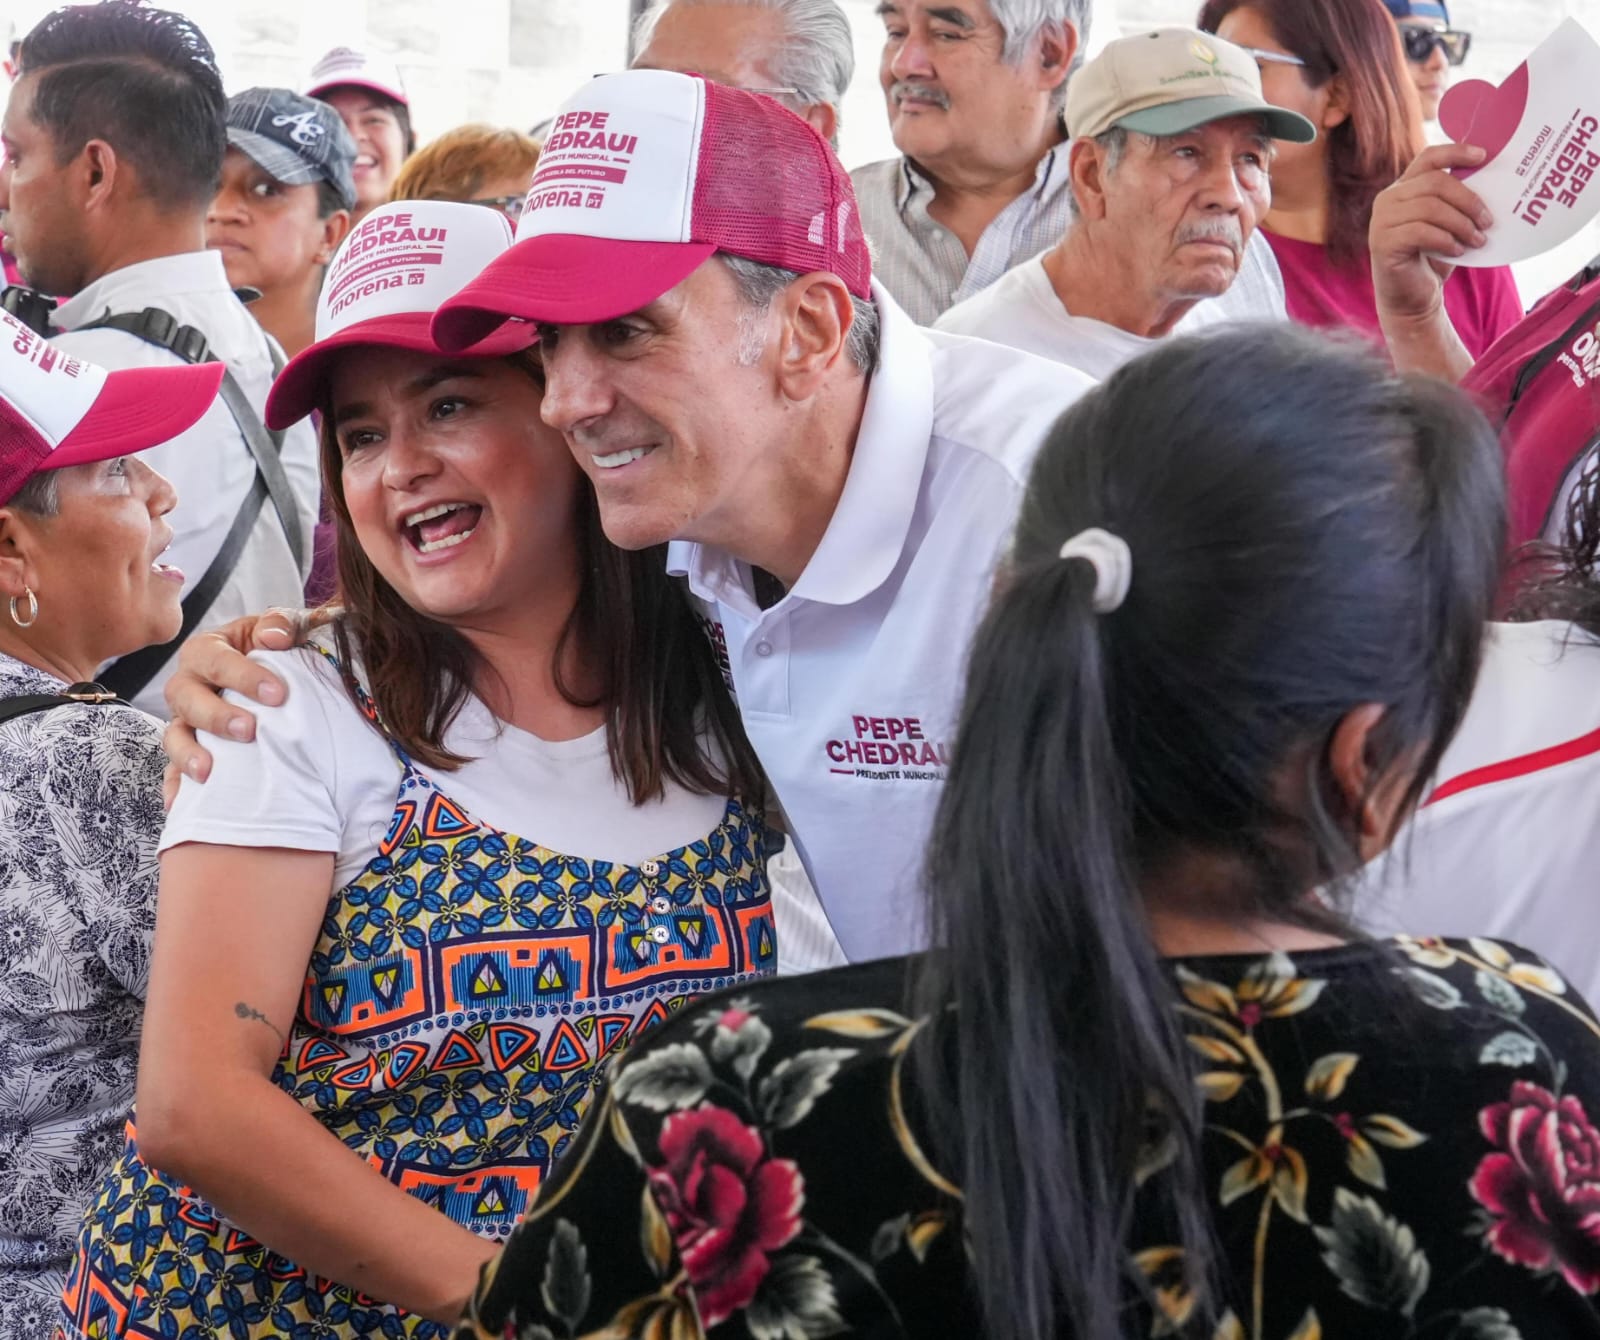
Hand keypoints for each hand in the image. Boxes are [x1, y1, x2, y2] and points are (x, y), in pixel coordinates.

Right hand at [161, 607, 333, 802]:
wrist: (279, 683)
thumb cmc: (278, 651)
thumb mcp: (283, 629)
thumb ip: (282, 624)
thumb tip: (274, 637)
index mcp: (209, 649)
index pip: (216, 658)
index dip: (243, 675)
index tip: (278, 694)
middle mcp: (190, 684)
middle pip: (186, 697)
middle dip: (216, 715)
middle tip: (249, 730)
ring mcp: (186, 720)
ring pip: (174, 735)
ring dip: (188, 753)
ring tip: (209, 772)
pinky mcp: (190, 751)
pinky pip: (173, 771)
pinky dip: (176, 787)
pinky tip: (181, 804)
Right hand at [1370, 142, 1491, 325]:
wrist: (1411, 298)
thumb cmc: (1432, 258)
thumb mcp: (1445, 223)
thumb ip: (1454, 201)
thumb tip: (1494, 180)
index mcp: (1403, 188)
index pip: (1429, 158)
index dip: (1456, 152)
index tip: (1484, 156)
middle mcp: (1387, 199)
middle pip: (1435, 182)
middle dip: (1469, 200)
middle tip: (1488, 221)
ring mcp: (1381, 221)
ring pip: (1430, 207)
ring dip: (1461, 224)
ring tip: (1478, 240)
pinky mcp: (1382, 243)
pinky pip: (1421, 232)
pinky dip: (1445, 241)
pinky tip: (1457, 251)